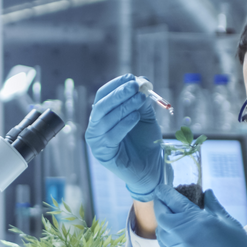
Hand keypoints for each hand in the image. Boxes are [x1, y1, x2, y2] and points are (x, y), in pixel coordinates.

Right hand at [86, 74, 166, 201]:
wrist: (151, 169)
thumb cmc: (146, 142)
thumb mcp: (144, 117)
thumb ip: (141, 102)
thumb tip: (141, 82)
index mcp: (102, 116)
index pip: (102, 96)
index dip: (115, 85)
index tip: (131, 78)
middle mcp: (95, 128)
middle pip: (101, 106)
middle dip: (119, 93)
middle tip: (135, 86)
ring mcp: (97, 142)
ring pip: (105, 119)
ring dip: (124, 106)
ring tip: (140, 99)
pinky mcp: (103, 154)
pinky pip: (111, 136)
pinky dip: (124, 124)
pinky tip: (136, 116)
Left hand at [153, 184, 246, 246]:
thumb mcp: (229, 222)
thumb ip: (213, 206)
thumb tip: (206, 193)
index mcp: (196, 222)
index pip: (172, 201)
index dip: (165, 192)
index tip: (162, 189)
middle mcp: (182, 237)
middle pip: (161, 217)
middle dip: (161, 206)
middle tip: (164, 202)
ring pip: (161, 235)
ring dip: (165, 225)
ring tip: (174, 222)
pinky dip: (169, 242)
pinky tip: (180, 241)